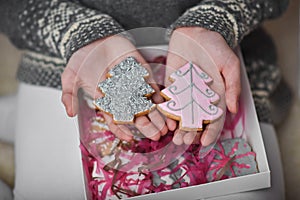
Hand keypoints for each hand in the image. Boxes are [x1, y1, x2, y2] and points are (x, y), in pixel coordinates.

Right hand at [61, 35, 167, 140]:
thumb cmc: (84, 58)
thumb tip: (69, 113)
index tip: (130, 138)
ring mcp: (133, 86)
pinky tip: (166, 106)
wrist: (95, 38)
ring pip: (147, 105)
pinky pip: (152, 87)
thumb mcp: (71, 77)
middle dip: (146, 127)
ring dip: (157, 116)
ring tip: (166, 127)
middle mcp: (122, 96)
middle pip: (136, 116)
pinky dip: (159, 97)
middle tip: (155, 136)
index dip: (121, 130)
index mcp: (107, 101)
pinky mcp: (142, 74)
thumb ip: (69, 94)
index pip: (115, 120)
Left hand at [166, 27, 240, 145]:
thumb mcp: (229, 64)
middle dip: (191, 133)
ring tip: (175, 138)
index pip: (215, 119)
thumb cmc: (215, 47)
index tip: (205, 142)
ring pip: (182, 116)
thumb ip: (232, 86)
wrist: (196, 33)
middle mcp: (201, 98)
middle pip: (196, 120)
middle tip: (184, 141)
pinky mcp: (173, 86)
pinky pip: (169, 102)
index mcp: (217, 96)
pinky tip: (166, 123)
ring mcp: (186, 94)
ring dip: (179, 128)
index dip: (211, 132)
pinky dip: (167, 114)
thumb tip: (233, 108)